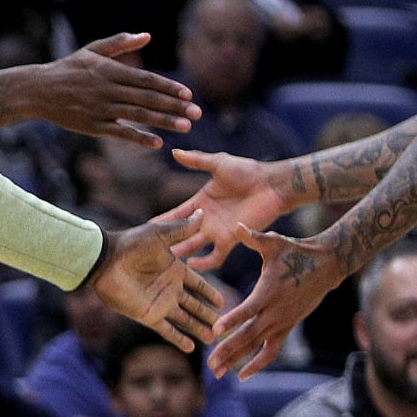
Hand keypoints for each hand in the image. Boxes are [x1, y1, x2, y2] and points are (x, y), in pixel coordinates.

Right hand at [0, 33, 200, 145]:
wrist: (37, 90)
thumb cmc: (68, 68)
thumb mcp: (92, 50)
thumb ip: (120, 44)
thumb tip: (147, 36)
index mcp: (110, 70)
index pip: (146, 79)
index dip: (168, 87)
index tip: (188, 94)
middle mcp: (108, 89)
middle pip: (147, 98)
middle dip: (174, 106)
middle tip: (197, 113)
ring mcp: (100, 109)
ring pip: (138, 115)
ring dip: (163, 121)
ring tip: (186, 126)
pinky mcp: (92, 126)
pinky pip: (119, 133)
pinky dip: (138, 137)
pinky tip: (157, 143)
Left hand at [89, 215, 224, 350]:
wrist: (106, 261)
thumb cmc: (131, 244)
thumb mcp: (160, 235)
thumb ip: (182, 230)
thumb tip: (202, 213)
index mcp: (174, 269)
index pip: (198, 285)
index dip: (210, 293)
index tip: (224, 302)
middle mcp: (169, 288)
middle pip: (195, 305)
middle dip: (209, 315)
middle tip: (225, 326)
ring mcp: (159, 303)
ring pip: (185, 319)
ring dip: (198, 329)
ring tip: (213, 338)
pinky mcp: (149, 315)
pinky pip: (167, 330)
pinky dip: (178, 339)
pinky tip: (191, 348)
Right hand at [158, 150, 289, 270]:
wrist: (271, 184)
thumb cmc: (248, 171)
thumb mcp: (218, 163)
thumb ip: (196, 161)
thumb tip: (174, 152)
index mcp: (201, 202)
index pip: (176, 214)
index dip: (162, 221)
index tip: (145, 228)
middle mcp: (206, 219)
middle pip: (181, 233)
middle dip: (166, 241)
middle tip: (148, 251)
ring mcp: (218, 231)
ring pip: (194, 246)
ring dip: (180, 252)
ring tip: (165, 261)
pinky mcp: (232, 239)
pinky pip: (215, 256)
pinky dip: (205, 263)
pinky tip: (192, 264)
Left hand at [207, 227, 341, 377]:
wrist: (325, 266)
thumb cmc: (296, 251)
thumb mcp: (275, 242)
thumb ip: (254, 237)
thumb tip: (237, 225)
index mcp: (269, 291)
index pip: (248, 309)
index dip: (232, 320)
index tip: (214, 330)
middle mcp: (275, 311)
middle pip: (249, 335)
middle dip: (228, 350)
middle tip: (210, 364)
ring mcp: (282, 322)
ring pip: (257, 347)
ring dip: (237, 361)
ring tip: (218, 374)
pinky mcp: (286, 327)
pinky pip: (270, 351)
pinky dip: (257, 363)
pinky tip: (242, 375)